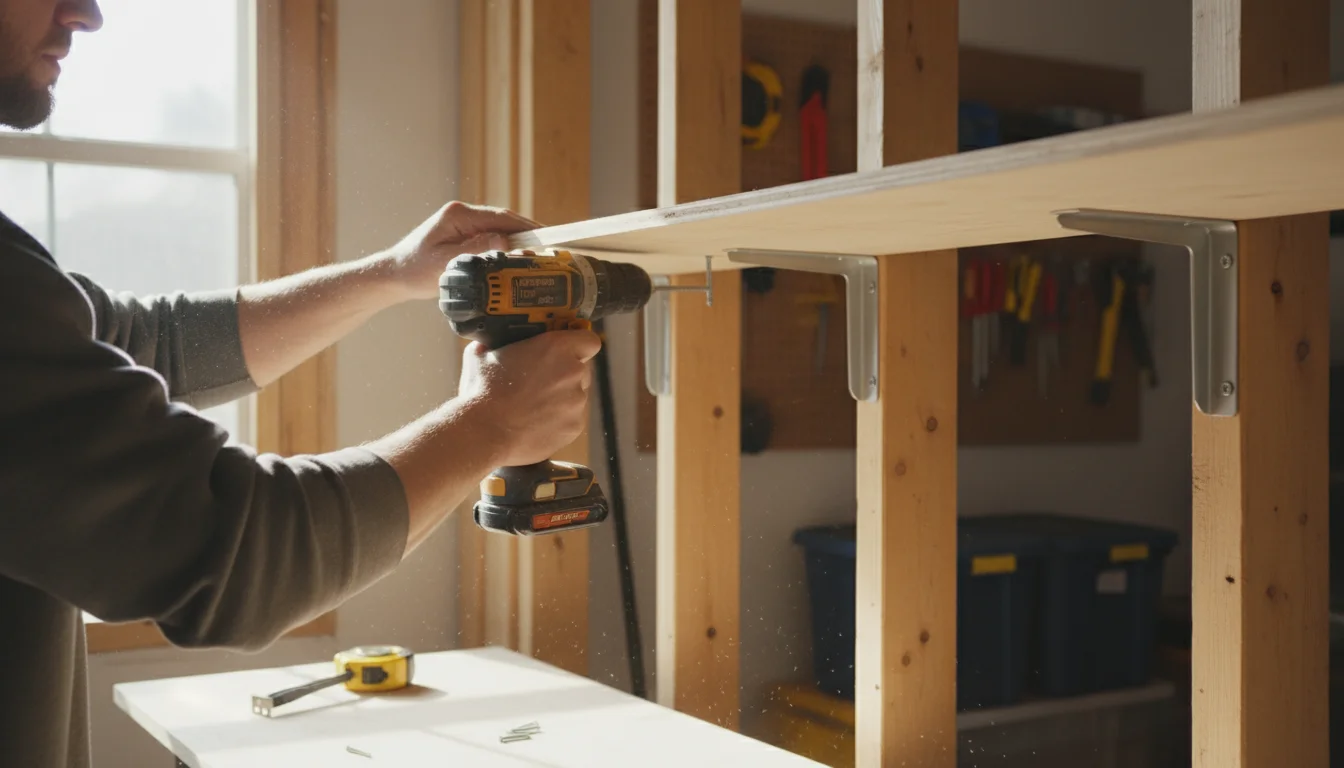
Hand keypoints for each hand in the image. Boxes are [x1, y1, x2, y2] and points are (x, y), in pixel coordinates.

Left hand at [378, 201, 540, 300]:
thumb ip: (474, 249)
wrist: (395, 275)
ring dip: (519, 238)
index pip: (500, 217)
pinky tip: (519, 255)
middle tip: (551, 245)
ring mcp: (464, 224)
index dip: (525, 226)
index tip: (545, 235)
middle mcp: (463, 215)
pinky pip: (492, 237)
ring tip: (540, 251)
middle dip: (528, 232)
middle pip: (504, 220)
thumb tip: (504, 240)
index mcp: (459, 215)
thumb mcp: (444, 262)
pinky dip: (507, 244)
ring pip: (500, 228)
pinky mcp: (464, 235)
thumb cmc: (415, 270)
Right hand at [454, 330, 601, 466]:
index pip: (589, 340)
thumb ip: (495, 345)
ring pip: (577, 396)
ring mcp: (577, 402)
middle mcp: (573, 372)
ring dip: (561, 398)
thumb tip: (485, 344)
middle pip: (582, 370)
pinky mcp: (574, 427)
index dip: (580, 346)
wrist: (483, 432)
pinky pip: (571, 419)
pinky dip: (558, 421)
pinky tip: (535, 423)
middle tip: (541, 382)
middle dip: (566, 374)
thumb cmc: (482, 392)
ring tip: (532, 407)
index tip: (569, 351)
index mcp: (556, 347)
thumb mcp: (481, 356)